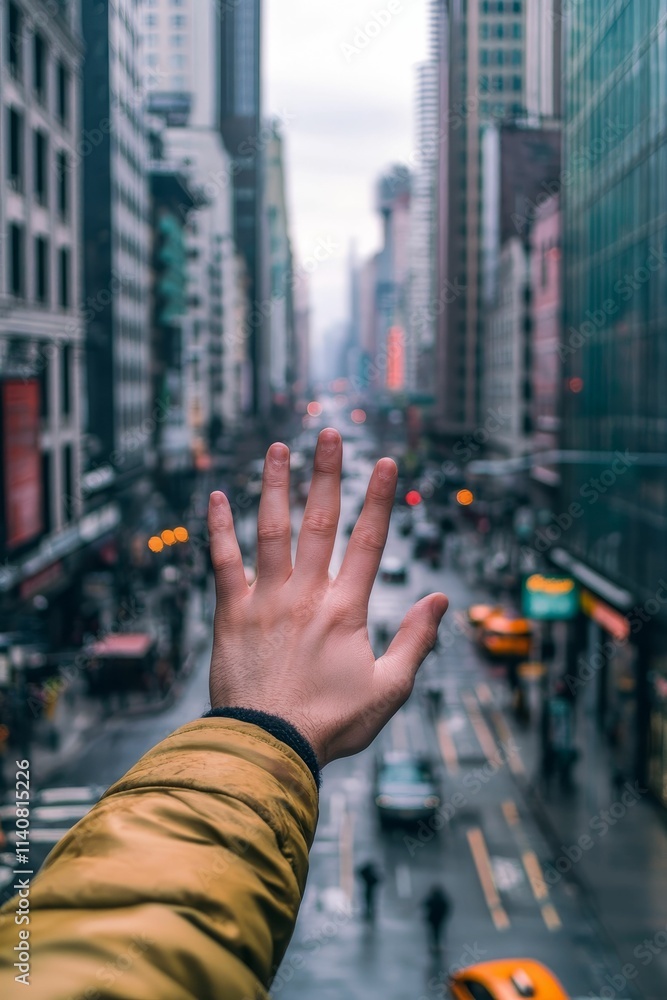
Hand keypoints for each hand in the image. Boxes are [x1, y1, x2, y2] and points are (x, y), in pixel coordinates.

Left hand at [207, 428, 447, 766]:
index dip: (379, 500)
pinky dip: (219, 529)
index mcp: (346, 610)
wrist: (269, 747)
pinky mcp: (231, 613)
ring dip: (275, 487)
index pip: (369, 542)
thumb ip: (416, 642)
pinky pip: (223, 562)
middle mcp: (306, 594)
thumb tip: (440, 600)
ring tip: (279, 448)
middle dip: (327, 475)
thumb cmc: (330, 724)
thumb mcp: (389, 690)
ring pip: (271, 531)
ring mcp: (266, 600)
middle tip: (329, 435)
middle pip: (319, 522)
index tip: (386, 464)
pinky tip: (217, 497)